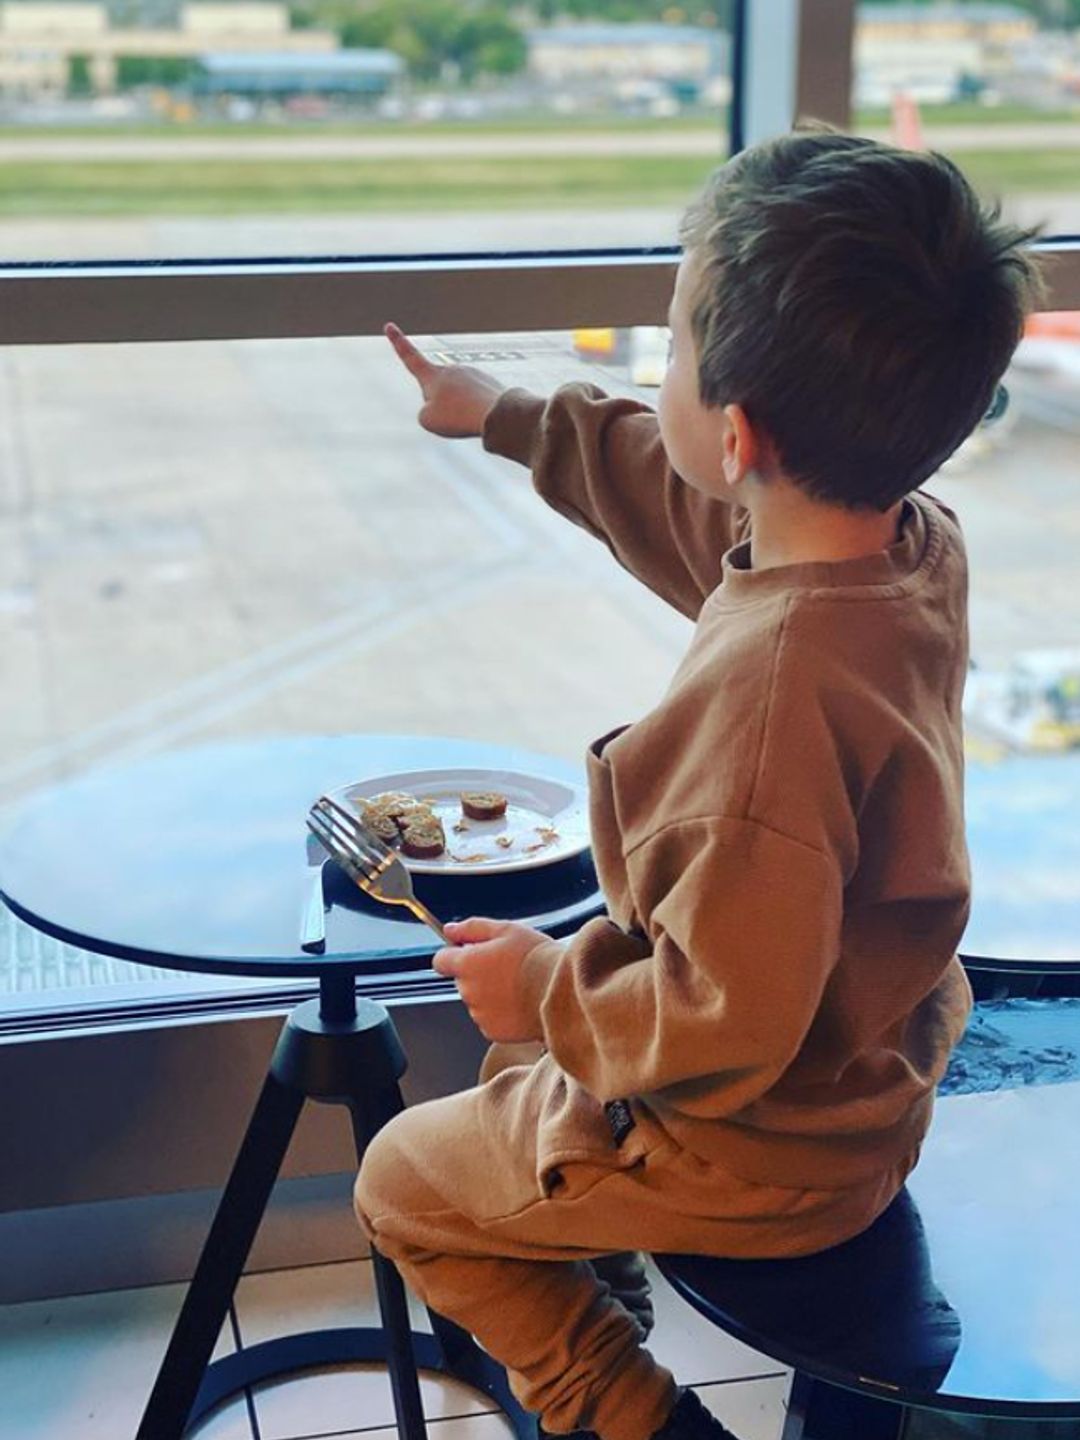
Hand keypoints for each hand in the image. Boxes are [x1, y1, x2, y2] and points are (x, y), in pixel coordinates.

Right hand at [385, 322, 506, 438]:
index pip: (410, 356)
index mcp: (432, 375)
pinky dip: (477, 411)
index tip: (390, 326)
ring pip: (460, 399)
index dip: (398, 342)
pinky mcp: (488, 383)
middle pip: (438, 392)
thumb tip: (440, 407)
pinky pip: (477, 403)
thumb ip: (426, 413)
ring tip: (470, 417)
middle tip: (453, 417)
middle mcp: (452, 370)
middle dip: (443, 407)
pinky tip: (484, 416)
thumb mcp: (427, 420)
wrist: (496, 414)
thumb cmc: (459, 416)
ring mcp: (472, 374)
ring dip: (462, 410)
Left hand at [433, 917, 551, 1042]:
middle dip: (478, 973)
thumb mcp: (506, 930)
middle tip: (506, 967)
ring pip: (476, 1000)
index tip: (468, 953)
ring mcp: (479, 1013)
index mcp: (467, 963)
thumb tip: (450, 929)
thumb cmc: (537, 958)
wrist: (561, 991)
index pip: (440, 960)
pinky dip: (500, 1012)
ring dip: (489, 993)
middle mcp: (468, 990)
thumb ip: (472, 928)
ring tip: (517, 985)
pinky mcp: (492, 1031)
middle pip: (462, 980)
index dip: (453, 955)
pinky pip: (489, 1019)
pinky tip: (519, 1002)